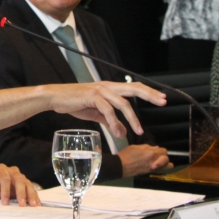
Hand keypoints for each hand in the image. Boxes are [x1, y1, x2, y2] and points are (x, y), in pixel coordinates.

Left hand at [0, 164, 40, 205]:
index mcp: (0, 170)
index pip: (4, 178)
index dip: (5, 190)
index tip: (4, 203)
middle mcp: (12, 171)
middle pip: (19, 179)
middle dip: (21, 192)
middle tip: (21, 204)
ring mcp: (20, 176)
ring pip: (27, 183)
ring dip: (31, 195)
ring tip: (33, 205)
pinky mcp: (26, 183)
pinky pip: (32, 188)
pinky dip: (35, 196)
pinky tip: (37, 204)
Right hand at [47, 81, 166, 137]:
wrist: (55, 98)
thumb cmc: (74, 103)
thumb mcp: (95, 113)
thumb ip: (110, 120)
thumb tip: (122, 131)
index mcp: (110, 88)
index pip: (133, 88)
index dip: (148, 92)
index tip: (161, 98)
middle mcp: (107, 86)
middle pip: (133, 89)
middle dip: (150, 95)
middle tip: (163, 102)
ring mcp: (100, 91)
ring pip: (123, 103)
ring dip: (132, 118)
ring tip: (139, 131)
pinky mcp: (92, 97)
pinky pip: (108, 111)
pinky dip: (114, 122)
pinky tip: (117, 132)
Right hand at [117, 144, 169, 175]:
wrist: (121, 166)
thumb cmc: (126, 155)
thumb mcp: (136, 147)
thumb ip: (147, 147)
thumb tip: (155, 147)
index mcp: (151, 153)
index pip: (164, 151)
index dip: (160, 150)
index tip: (156, 149)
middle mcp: (154, 161)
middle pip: (167, 159)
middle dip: (164, 156)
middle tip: (159, 155)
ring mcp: (152, 168)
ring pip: (167, 167)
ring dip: (165, 163)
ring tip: (159, 161)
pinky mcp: (149, 172)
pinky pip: (160, 170)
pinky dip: (160, 167)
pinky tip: (154, 164)